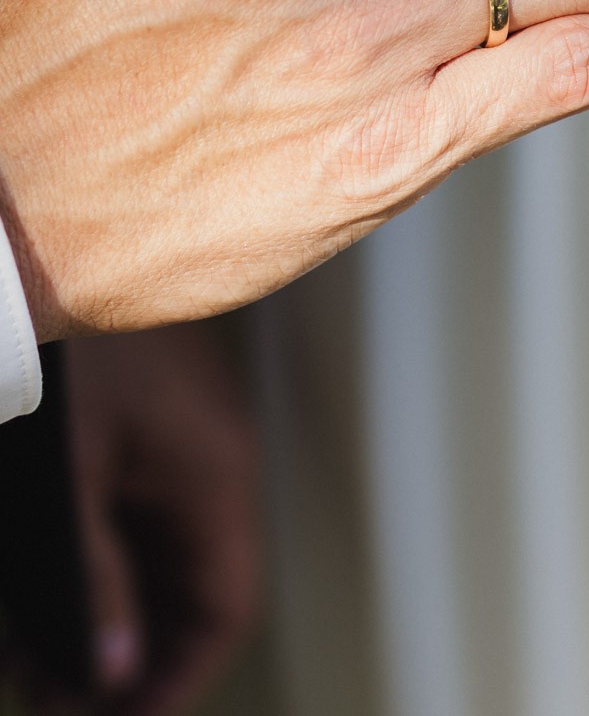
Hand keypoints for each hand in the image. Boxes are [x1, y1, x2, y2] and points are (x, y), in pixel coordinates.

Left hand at [63, 328, 260, 715]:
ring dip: (107, 614)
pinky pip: (134, 513)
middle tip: (65, 703)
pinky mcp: (146, 419)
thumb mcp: (76, 476)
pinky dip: (96, 561)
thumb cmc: (74, 345)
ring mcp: (179, 436)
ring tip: (35, 661)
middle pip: (192, 588)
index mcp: (215, 471)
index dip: (178, 680)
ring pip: (158, 554)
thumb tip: (113, 666)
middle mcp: (210, 458)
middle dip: (131, 658)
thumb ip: (99, 575)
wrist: (48, 246)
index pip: (225, 607)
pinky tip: (39, 593)